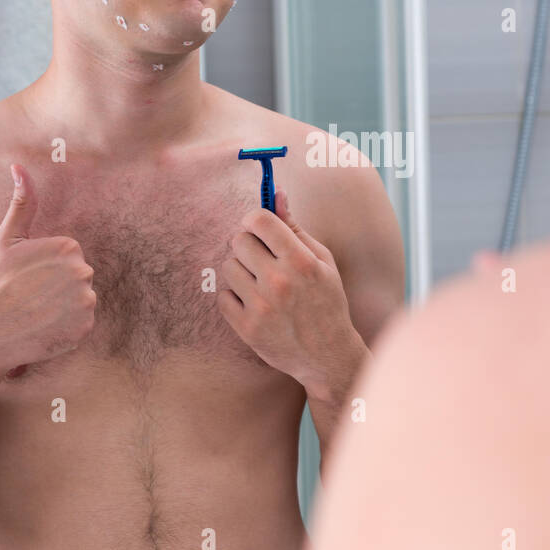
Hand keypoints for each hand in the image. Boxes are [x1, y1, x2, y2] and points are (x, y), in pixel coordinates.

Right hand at [0, 163, 95, 378]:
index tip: (29, 278)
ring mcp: (86, 300)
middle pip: (79, 277)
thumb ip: (22, 203)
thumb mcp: (5, 241)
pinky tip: (45, 328)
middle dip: (59, 287)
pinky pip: (83, 323)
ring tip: (37, 313)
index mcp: (68, 246)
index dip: (48, 268)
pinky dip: (68, 328)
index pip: (70, 256)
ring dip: (64, 308)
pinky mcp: (86, 327)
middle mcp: (83, 271)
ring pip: (82, 300)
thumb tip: (19, 167)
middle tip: (31, 297)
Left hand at [217, 189, 360, 396]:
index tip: (259, 228)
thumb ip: (296, 227)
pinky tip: (254, 304)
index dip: (255, 220)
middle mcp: (279, 282)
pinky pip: (222, 296)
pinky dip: (235, 298)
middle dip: (248, 245)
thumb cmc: (326, 302)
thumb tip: (276, 194)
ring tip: (260, 284)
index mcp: (300, 262)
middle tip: (262, 259)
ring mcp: (260, 307)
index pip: (259, 220)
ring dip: (241, 271)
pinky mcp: (246, 328)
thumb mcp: (322, 261)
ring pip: (228, 267)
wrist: (327, 355)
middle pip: (239, 240)